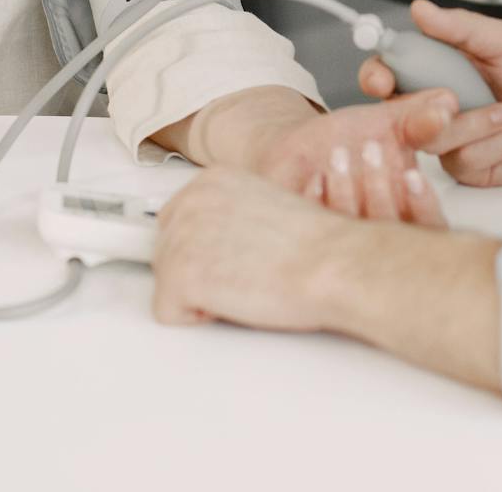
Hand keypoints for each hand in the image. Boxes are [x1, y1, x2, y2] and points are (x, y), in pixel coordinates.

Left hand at [152, 168, 358, 329]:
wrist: (335, 264)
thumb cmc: (318, 246)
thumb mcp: (266, 208)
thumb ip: (231, 216)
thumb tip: (218, 240)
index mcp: (211, 181)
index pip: (176, 223)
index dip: (205, 252)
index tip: (229, 260)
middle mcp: (190, 201)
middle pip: (166, 253)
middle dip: (200, 274)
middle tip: (244, 276)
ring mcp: (181, 237)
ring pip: (166, 284)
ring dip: (202, 296)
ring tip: (246, 286)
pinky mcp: (181, 276)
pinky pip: (167, 312)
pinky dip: (198, 319)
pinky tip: (236, 303)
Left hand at [250, 93, 453, 225]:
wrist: (302, 149)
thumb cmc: (352, 139)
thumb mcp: (390, 124)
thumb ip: (420, 119)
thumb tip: (447, 104)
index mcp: (410, 215)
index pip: (430, 229)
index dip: (423, 206)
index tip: (412, 175)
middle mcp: (380, 237)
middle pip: (389, 232)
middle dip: (380, 189)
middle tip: (371, 148)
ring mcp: (342, 240)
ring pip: (350, 231)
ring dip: (346, 191)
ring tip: (339, 153)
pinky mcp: (308, 234)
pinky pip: (312, 227)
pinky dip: (315, 200)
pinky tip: (314, 177)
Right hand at [358, 0, 501, 186]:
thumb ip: (460, 27)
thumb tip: (421, 9)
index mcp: (437, 68)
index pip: (389, 71)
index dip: (376, 76)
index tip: (380, 80)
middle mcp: (435, 104)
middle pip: (397, 112)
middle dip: (424, 109)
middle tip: (454, 99)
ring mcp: (448, 137)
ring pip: (433, 138)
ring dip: (477, 124)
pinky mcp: (464, 166)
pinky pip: (463, 159)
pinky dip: (496, 145)